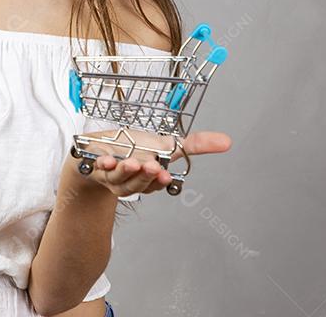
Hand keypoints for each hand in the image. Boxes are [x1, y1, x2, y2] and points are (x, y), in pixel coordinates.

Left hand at [80, 127, 232, 196]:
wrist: (103, 149)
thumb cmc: (136, 148)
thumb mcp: (168, 144)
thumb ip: (196, 144)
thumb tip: (227, 141)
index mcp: (150, 178)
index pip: (157, 184)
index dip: (160, 181)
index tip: (165, 175)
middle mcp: (132, 181)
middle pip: (139, 184)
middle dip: (146, 176)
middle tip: (152, 166)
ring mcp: (114, 177)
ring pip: (120, 179)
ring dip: (126, 171)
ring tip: (133, 163)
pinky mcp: (98, 167)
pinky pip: (99, 169)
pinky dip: (103, 164)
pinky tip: (106, 160)